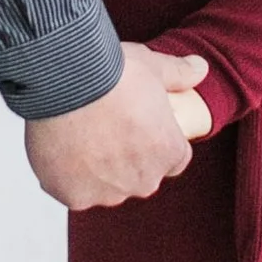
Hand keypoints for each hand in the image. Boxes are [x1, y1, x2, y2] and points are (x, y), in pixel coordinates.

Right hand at [25, 45, 208, 208]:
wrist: (65, 80)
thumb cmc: (110, 74)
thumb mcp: (152, 65)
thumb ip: (179, 73)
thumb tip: (199, 68)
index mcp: (168, 152)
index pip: (174, 160)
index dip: (157, 142)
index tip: (141, 127)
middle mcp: (142, 180)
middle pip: (140, 176)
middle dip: (127, 159)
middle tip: (107, 127)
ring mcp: (107, 192)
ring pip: (106, 187)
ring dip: (97, 170)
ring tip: (81, 134)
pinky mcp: (74, 196)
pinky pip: (74, 190)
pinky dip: (68, 176)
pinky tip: (62, 147)